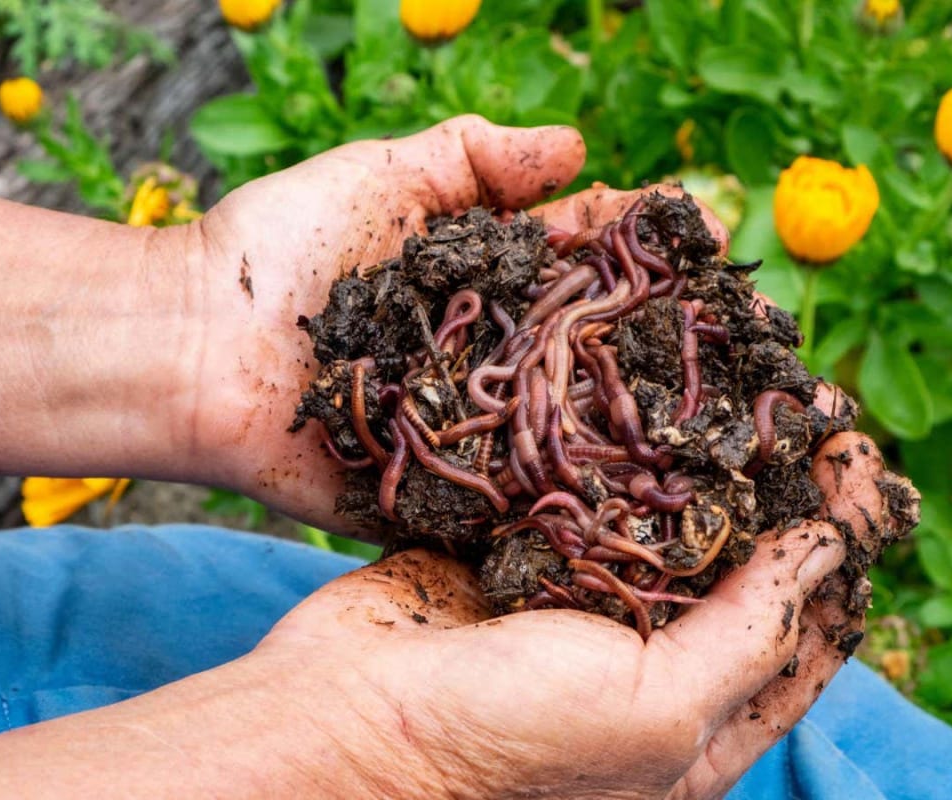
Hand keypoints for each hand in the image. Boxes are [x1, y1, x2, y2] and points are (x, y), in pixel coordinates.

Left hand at [165, 116, 728, 531]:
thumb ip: (477, 158)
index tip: (713, 243)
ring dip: (645, 428)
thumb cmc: (282, 252)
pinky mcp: (445, 492)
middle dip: (669, 343)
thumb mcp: (384, 176)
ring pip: (574, 426)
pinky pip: (520, 500)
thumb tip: (581, 146)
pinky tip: (649, 506)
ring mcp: (474, 425)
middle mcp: (493, 353)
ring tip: (729, 433)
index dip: (649, 248)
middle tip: (755, 351)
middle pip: (597, 346)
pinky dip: (578, 501)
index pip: (587, 259)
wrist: (195, 346)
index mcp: (486, 280)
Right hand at [234, 428, 907, 798]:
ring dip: (702, 457)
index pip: (799, 636)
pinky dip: (616, 447)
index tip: (862, 468)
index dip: (840, 556)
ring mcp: (578, 600)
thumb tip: (830, 550)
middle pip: (737, 566)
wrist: (346, 718)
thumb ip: (750, 632)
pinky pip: (585, 491)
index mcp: (693, 724)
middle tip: (810, 407)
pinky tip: (643, 392)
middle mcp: (643, 661)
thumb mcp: (656, 712)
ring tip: (742, 385)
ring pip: (663, 518)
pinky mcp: (519, 550)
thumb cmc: (506, 740)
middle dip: (779, 491)